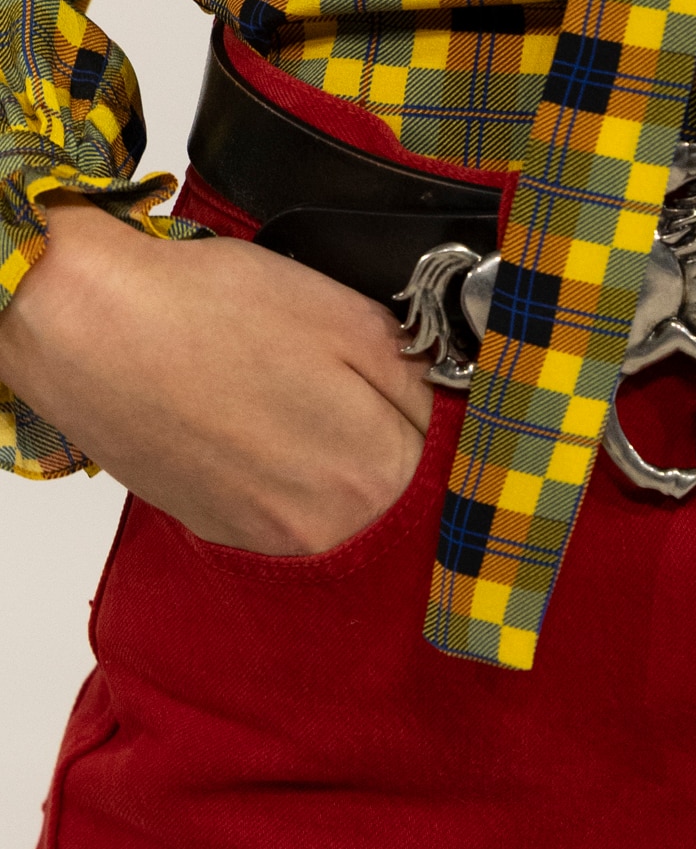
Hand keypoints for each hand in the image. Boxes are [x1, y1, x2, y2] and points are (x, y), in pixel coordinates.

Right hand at [0, 197, 435, 552]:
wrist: (87, 327)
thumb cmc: (211, 309)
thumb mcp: (352, 321)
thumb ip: (419, 377)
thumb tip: (456, 403)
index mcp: (373, 475)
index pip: (450, 462)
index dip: (443, 412)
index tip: (432, 386)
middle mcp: (323, 530)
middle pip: (396, 491)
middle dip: (395, 439)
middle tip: (364, 385)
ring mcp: (264, 538)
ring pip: (339, 505)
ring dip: (338, 459)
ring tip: (302, 399)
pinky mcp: (217, 529)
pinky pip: (281, 511)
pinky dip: (285, 473)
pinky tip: (261, 422)